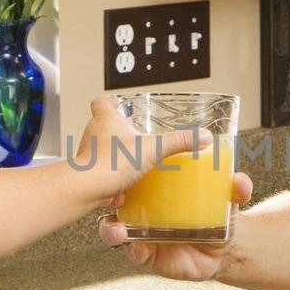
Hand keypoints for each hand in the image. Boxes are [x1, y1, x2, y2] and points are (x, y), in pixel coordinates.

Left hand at [73, 95, 217, 208]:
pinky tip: (127, 187)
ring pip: (101, 151)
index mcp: (106, 120)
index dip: (109, 100)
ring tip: (133, 162)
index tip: (117, 101)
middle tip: (133, 134)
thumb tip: (201, 136)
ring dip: (115, 155)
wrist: (88, 188)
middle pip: (102, 125)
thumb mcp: (153, 148)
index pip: (102, 102)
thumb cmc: (110, 162)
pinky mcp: (90, 176)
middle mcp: (93, 135)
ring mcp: (89, 156)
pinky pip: (102, 174)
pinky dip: (114, 179)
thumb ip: (178, 142)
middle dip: (117, 130)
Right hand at [98, 172, 253, 280]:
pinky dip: (135, 252)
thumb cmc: (219, 214)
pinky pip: (135, 254)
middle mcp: (143, 210)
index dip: (119, 173)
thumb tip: (239, 182)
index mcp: (155, 189)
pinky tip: (139, 249)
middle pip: (113, 204)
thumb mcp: (228, 199)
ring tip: (119, 231)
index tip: (118, 168)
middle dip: (108, 197)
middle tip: (114, 200)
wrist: (225, 249)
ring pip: (115, 232)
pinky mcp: (148, 257)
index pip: (130, 178)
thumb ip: (237, 189)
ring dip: (111, 231)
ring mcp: (142, 234)